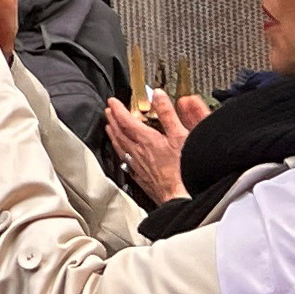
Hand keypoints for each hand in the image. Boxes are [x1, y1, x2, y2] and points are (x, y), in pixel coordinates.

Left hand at [105, 89, 205, 203]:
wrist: (184, 198)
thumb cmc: (186, 170)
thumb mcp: (182, 135)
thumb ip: (170, 114)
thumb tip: (160, 96)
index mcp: (147, 140)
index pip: (126, 120)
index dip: (118, 109)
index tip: (112, 102)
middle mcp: (139, 153)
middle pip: (120, 134)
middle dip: (113, 120)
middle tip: (108, 112)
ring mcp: (139, 167)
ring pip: (121, 148)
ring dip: (114, 136)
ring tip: (110, 129)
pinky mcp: (143, 180)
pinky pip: (126, 163)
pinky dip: (121, 154)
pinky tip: (122, 156)